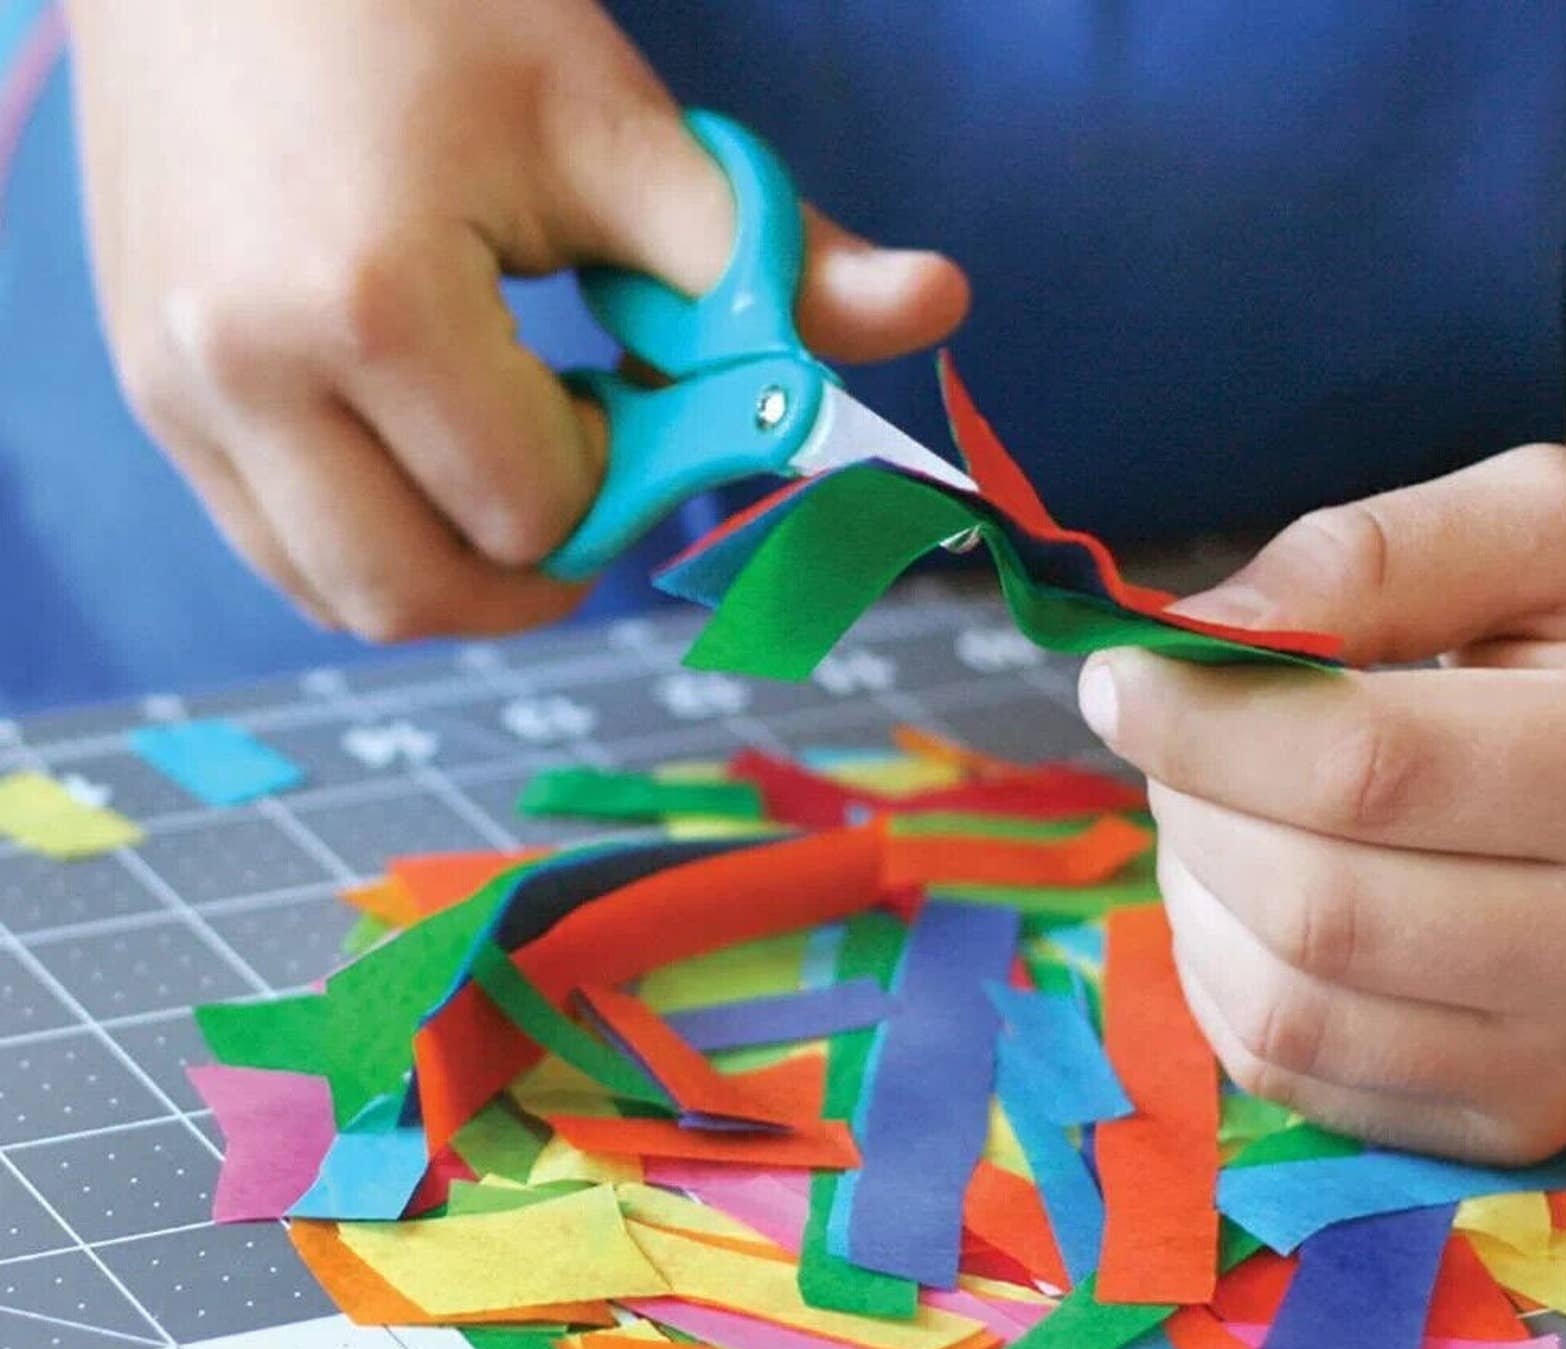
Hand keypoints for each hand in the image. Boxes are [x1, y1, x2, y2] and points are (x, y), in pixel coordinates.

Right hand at [66, 0, 966, 638]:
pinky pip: (277, 548)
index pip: (540, 510)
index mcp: (373, 304)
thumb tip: (939, 305)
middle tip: (574, 466)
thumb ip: (762, 253)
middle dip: (533, 564)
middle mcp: (244, 370)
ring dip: (451, 565)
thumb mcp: (610, 127)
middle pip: (422, 595)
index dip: (617, 471)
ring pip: (343, 597)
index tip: (629, 394)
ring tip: (488, 441)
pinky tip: (411, 437)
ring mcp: (176, 393)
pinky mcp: (151, 397)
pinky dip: (371, 537)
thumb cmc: (426, 8)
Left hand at [1077, 443, 1565, 1162]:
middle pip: (1315, 904)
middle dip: (1197, 804)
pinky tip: (1244, 891)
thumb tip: (1196, 631)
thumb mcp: (1541, 547)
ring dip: (1198, 894)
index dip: (1207, 724)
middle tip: (1183, 731)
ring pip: (1289, 1008)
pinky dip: (1219, 976)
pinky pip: (1292, 1073)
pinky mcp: (1502, 1122)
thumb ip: (1378, 560)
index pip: (1369, 771)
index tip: (1119, 677)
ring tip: (1218, 803)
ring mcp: (1558, 1062)